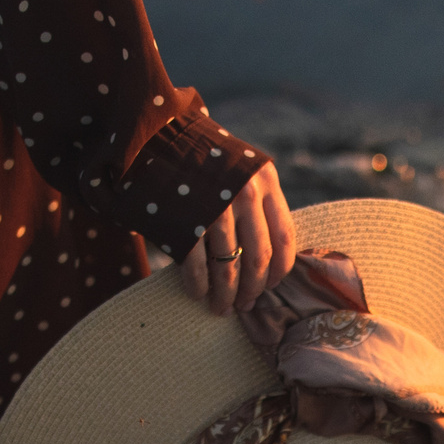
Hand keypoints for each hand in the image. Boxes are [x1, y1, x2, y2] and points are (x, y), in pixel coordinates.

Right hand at [179, 161, 295, 316]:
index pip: (285, 238)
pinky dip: (198, 286)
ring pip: (229, 268)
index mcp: (266, 182)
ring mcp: (215, 208)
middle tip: (245, 305)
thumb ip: (259, 204)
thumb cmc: (204, 161)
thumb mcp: (242, 170)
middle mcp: (245, 194)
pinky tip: (197, 294)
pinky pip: (198, 266)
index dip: (279, 271)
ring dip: (226, 296)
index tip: (270, 286)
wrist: (159, 136)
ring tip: (221, 308)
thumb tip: (269, 260)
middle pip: (259, 259)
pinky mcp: (186, 221)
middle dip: (252, 290)